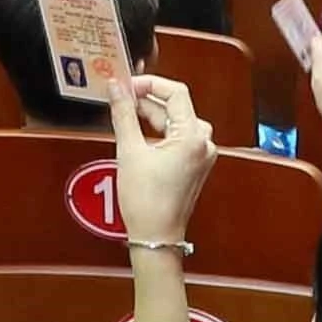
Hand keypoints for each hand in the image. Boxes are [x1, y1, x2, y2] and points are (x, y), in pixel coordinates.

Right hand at [110, 75, 214, 248]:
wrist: (156, 237)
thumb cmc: (147, 203)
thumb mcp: (129, 151)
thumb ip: (123, 114)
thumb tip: (117, 88)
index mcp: (193, 136)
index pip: (175, 92)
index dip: (149, 83)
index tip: (127, 85)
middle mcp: (203, 143)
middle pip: (176, 106)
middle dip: (147, 99)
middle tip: (121, 97)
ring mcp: (201, 155)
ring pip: (176, 121)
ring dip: (151, 115)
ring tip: (126, 114)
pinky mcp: (194, 165)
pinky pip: (178, 137)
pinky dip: (159, 131)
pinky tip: (138, 133)